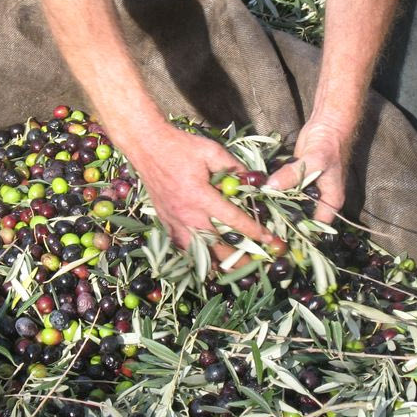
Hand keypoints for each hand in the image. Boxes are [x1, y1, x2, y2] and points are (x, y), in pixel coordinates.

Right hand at [122, 122, 271, 257]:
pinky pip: (180, 245)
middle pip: (215, 246)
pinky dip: (193, 255)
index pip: (233, 220)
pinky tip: (203, 260)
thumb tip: (253, 180)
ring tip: (230, 271)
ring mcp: (174, 220)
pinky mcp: (165, 220)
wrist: (147, 146)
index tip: (270, 241)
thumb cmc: (180, 146)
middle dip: (237, 258)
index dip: (254, 232)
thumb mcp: (211, 151)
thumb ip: (234, 167)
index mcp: (200, 196)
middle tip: (254, 265)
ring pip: (196, 252)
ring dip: (214, 263)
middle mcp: (187, 214)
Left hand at [266, 118, 350, 223]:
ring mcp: (305, 189)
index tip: (280, 236)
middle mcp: (319, 200)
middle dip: (283, 221)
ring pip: (289, 204)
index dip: (301, 233)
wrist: (329, 124)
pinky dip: (273, 191)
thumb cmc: (329, 145)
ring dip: (275, 206)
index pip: (316, 226)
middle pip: (300, 217)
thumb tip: (270, 187)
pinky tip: (256, 196)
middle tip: (263, 226)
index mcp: (330, 202)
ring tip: (257, 214)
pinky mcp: (294, 178)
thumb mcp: (314, 161)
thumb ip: (293, 174)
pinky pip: (283, 189)